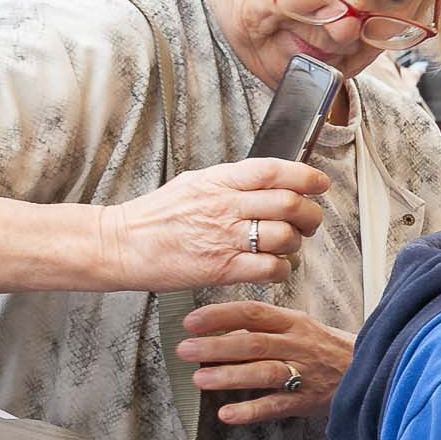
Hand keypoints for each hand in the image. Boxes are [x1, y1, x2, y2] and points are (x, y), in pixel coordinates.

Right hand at [99, 159, 328, 291]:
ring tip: (286, 247)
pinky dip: (282, 269)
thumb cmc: (157, 217)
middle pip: (290, 204)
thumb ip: (233, 181)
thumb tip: (272, 179)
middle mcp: (225, 206)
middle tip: (307, 223)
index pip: (273, 170)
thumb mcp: (194, 183)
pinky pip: (271, 268)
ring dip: (296, 245)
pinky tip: (273, 267)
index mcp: (219, 181)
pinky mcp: (222, 269)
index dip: (306, 176)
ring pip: (285, 237)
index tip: (319, 184)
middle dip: (310, 215)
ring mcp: (224, 238)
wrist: (121, 245)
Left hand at [179, 300, 352, 425]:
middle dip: (216, 346)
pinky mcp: (308, 400)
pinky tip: (228, 414)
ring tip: (200, 380)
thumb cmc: (330, 349)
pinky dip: (251, 411)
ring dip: (230, 376)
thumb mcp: (302, 328)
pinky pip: (277, 406)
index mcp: (295, 323)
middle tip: (186, 350)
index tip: (191, 321)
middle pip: (254, 342)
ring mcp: (304, 373)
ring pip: (264, 372)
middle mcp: (298, 345)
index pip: (254, 312)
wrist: (374, 371)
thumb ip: (266, 328)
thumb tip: (222, 329)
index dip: (220, 315)